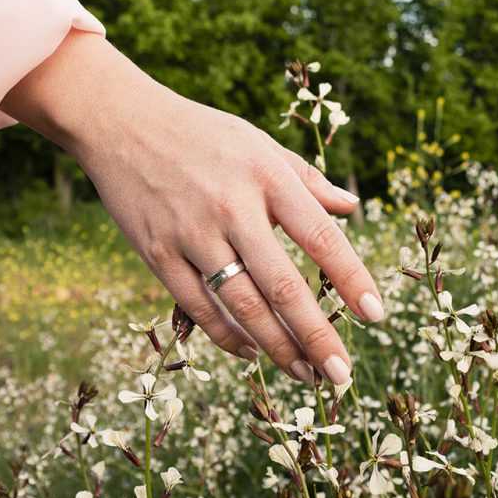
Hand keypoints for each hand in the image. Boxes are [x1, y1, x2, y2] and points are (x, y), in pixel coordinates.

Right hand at [1, 32, 383, 383]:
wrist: (120, 122)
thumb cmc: (201, 134)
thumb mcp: (258, 144)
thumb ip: (307, 179)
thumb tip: (352, 207)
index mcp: (267, 177)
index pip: (321, 237)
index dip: (352, 279)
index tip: (377, 315)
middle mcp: (232, 208)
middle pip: (283, 285)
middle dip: (316, 336)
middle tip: (342, 375)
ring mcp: (192, 234)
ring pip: (241, 306)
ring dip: (277, 348)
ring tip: (306, 375)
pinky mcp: (157, 253)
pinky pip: (198, 308)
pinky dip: (227, 337)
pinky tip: (252, 354)